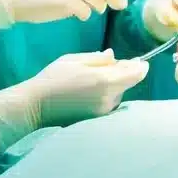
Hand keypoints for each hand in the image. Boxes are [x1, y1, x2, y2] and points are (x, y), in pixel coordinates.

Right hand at [0, 50, 147, 155]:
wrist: (35, 106)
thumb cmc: (53, 78)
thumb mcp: (74, 59)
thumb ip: (98, 58)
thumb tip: (113, 56)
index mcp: (105, 81)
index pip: (135, 74)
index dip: (140, 67)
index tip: (141, 61)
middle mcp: (108, 98)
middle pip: (127, 84)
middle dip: (122, 74)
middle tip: (110, 66)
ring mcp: (103, 111)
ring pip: (117, 94)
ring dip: (113, 86)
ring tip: (93, 80)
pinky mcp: (97, 120)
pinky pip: (108, 104)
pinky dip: (105, 96)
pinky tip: (89, 92)